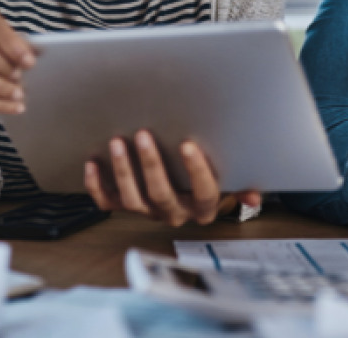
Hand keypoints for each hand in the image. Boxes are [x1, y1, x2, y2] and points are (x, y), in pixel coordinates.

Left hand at [84, 130, 262, 225]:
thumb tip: (255, 194)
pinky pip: (107, 202)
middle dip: (151, 165)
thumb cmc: (207, 177)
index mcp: (203, 206)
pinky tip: (92, 163)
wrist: (187, 191)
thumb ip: (243, 183)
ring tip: (117, 143)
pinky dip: (96, 185)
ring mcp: (148, 210)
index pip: (204, 192)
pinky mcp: (125, 205)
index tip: (188, 145)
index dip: (196, 171)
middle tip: (144, 135)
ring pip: (133, 199)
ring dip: (123, 171)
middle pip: (162, 195)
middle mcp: (175, 211)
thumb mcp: (231, 179)